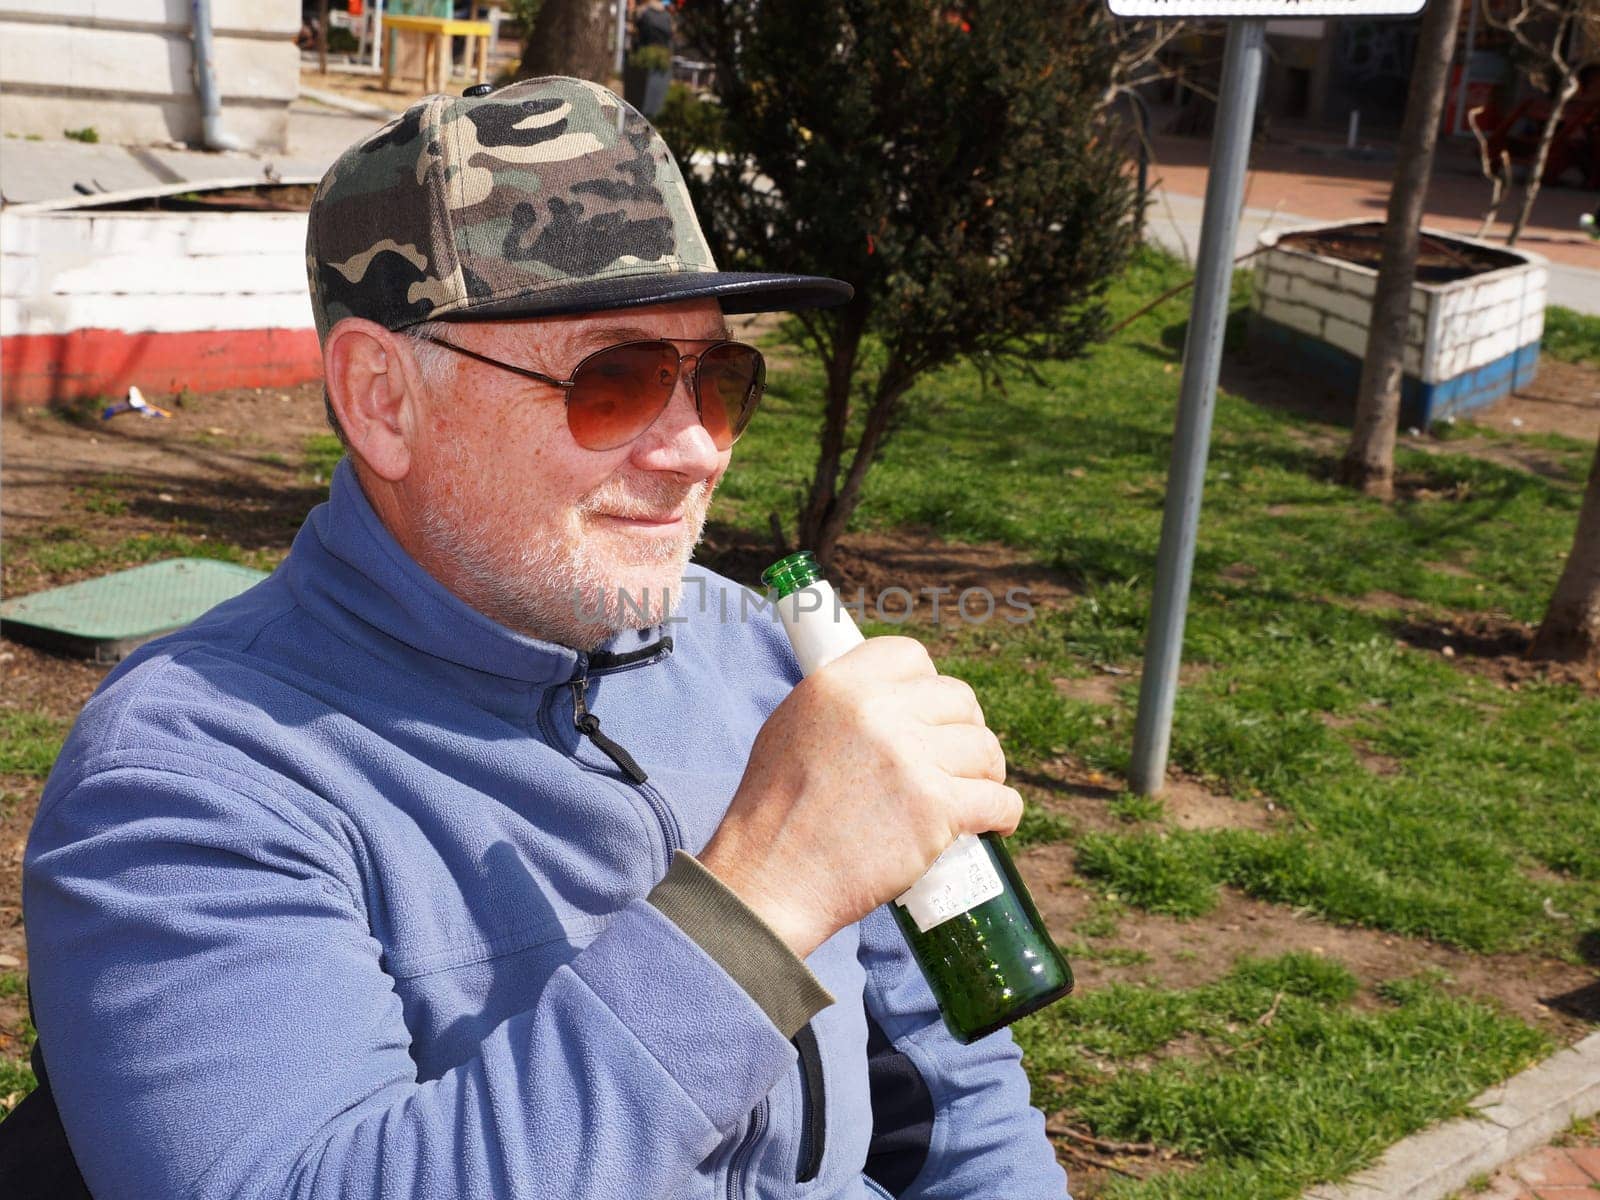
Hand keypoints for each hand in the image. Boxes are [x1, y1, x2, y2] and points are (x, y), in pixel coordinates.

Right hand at [698, 637, 1022, 957]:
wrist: (770, 879)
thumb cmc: (774, 814)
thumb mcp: (790, 729)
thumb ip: (839, 706)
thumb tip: (887, 700)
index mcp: (839, 685)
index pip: (911, 656)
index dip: (928, 684)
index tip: (931, 714)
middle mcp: (878, 711)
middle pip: (958, 699)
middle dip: (964, 729)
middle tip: (957, 760)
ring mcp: (911, 758)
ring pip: (985, 748)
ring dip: (988, 772)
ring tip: (976, 792)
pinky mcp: (936, 808)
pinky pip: (999, 799)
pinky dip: (1004, 814)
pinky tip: (995, 824)